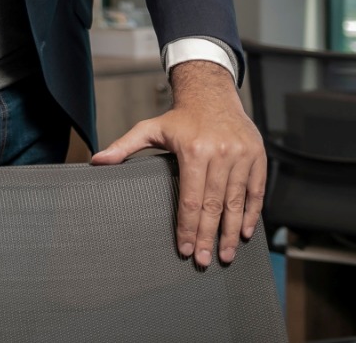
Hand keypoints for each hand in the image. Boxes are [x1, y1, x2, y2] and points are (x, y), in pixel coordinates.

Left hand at [91, 60, 265, 267]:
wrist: (212, 94)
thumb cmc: (180, 117)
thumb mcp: (150, 128)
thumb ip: (124, 147)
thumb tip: (97, 161)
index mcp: (194, 150)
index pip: (191, 198)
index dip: (187, 227)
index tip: (184, 249)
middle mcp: (221, 153)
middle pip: (213, 205)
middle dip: (208, 237)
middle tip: (203, 261)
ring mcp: (242, 155)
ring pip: (236, 202)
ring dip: (231, 232)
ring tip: (225, 255)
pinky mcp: (257, 156)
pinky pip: (256, 191)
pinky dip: (251, 213)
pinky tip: (243, 232)